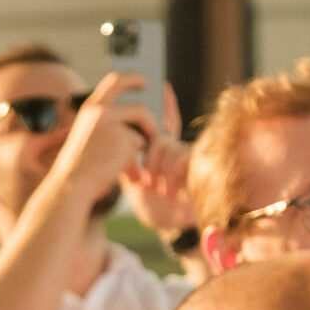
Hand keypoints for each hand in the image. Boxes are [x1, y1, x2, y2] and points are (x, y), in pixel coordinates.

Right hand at [47, 71, 156, 211]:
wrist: (71, 185)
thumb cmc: (79, 167)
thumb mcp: (87, 137)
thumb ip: (106, 126)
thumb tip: (137, 123)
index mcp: (90, 108)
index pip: (114, 81)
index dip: (132, 79)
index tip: (143, 81)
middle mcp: (101, 112)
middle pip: (139, 106)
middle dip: (154, 113)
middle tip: (164, 122)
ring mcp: (113, 125)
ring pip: (143, 128)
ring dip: (148, 138)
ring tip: (145, 153)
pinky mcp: (125, 140)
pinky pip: (141, 145)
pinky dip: (138, 158)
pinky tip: (132, 171)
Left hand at [122, 84, 194, 236]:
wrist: (168, 225)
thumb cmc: (152, 205)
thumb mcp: (133, 178)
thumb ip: (125, 157)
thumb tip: (111, 136)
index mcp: (164, 151)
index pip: (166, 122)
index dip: (167, 104)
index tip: (163, 84)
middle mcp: (179, 149)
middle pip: (160, 135)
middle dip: (149, 155)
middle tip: (146, 179)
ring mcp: (189, 156)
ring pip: (166, 144)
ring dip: (158, 167)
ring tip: (157, 188)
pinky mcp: (198, 165)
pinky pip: (180, 155)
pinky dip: (170, 173)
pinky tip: (168, 189)